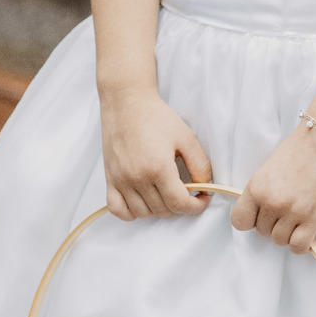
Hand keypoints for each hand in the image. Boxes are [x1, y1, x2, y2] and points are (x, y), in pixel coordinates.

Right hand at [101, 87, 213, 219]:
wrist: (126, 103)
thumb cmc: (157, 117)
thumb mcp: (186, 137)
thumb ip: (200, 165)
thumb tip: (206, 188)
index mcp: (158, 167)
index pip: (179, 204)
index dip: (196, 206)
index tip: (203, 198)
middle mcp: (136, 178)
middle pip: (163, 210)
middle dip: (180, 205)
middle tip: (186, 190)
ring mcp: (120, 180)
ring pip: (143, 213)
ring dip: (159, 208)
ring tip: (166, 191)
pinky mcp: (109, 179)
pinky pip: (118, 210)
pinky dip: (131, 212)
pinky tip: (143, 200)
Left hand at [230, 123, 315, 251]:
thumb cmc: (299, 149)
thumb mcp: (269, 168)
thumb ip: (261, 192)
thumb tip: (261, 214)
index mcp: (256, 187)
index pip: (240, 222)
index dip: (251, 221)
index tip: (261, 214)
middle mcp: (272, 202)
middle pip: (262, 232)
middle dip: (273, 223)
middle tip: (287, 209)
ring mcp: (293, 211)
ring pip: (280, 240)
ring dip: (288, 232)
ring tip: (298, 216)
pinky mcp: (314, 218)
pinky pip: (298, 246)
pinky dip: (301, 243)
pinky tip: (306, 231)